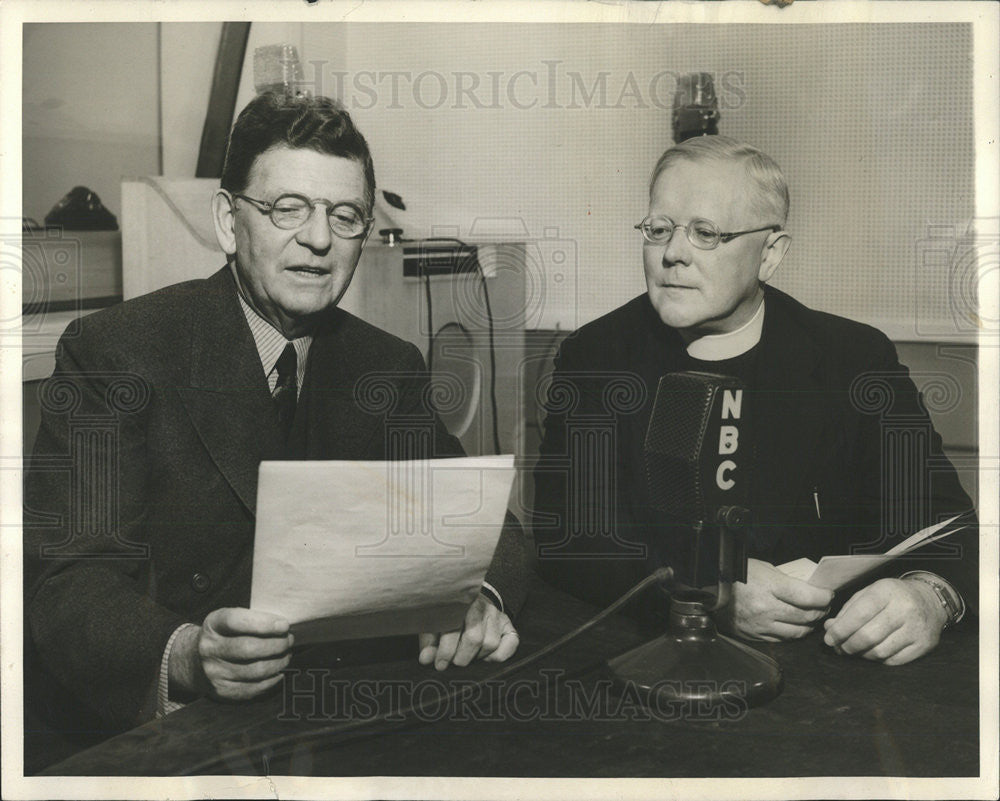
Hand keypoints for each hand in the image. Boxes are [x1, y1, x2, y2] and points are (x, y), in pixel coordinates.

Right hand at [170, 608, 293, 700]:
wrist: (194, 660)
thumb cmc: (224, 635)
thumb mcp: (229, 620)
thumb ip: (252, 619)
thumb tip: (285, 627)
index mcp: (213, 624)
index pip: (236, 621)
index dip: (263, 623)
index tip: (284, 625)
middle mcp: (209, 648)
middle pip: (249, 648)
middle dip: (276, 645)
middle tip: (289, 640)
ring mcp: (214, 672)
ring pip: (255, 670)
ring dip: (278, 663)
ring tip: (286, 655)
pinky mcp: (222, 691)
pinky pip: (253, 688)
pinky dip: (272, 680)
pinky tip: (279, 671)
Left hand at [417, 594, 518, 670]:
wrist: (470, 602)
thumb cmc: (449, 617)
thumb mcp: (435, 625)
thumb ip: (429, 642)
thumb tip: (425, 659)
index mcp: (458, 603)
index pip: (454, 628)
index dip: (446, 650)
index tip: (440, 664)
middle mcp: (480, 607)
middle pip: (474, 638)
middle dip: (462, 656)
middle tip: (454, 662)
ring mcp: (496, 615)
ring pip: (491, 643)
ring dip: (477, 656)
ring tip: (468, 656)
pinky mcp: (508, 625)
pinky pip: (511, 643)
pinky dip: (500, 655)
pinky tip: (487, 657)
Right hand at [725, 558, 833, 640]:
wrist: (709, 589)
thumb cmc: (735, 574)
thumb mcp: (763, 568)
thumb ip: (786, 581)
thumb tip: (808, 590)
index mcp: (770, 586)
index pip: (808, 597)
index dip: (824, 597)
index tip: (828, 595)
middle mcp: (767, 608)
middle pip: (805, 616)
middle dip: (820, 611)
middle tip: (824, 606)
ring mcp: (760, 625)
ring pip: (796, 632)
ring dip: (809, 625)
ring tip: (812, 618)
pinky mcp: (754, 636)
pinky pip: (781, 639)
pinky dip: (792, 634)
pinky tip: (795, 626)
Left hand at [823, 578, 947, 664]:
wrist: (929, 600)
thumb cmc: (891, 597)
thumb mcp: (869, 593)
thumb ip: (848, 610)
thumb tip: (830, 628)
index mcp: (887, 591)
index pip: (859, 614)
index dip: (840, 630)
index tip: (829, 639)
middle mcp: (905, 609)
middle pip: (869, 636)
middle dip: (848, 645)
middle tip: (839, 647)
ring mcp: (917, 629)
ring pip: (880, 651)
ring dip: (861, 654)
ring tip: (854, 649)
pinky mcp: (924, 645)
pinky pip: (894, 661)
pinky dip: (878, 659)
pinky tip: (872, 652)